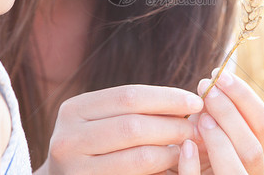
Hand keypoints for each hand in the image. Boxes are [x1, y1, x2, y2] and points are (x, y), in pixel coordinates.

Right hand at [35, 85, 203, 174]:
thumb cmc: (97, 144)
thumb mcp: (103, 120)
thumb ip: (134, 108)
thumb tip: (188, 100)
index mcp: (74, 110)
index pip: (129, 95)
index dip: (166, 97)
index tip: (195, 101)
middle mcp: (68, 139)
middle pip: (134, 125)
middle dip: (172, 125)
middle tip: (196, 128)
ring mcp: (75, 169)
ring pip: (139, 156)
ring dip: (172, 150)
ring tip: (189, 146)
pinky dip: (161, 169)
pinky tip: (175, 163)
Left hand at [190, 69, 263, 173]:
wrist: (180, 170)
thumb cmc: (198, 146)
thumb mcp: (210, 126)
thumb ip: (216, 109)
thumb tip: (214, 79)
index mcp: (259, 150)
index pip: (263, 121)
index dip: (244, 96)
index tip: (220, 75)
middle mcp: (253, 172)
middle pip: (252, 146)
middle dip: (230, 115)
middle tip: (207, 90)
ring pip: (236, 170)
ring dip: (219, 141)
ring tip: (200, 118)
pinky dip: (193, 166)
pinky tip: (185, 146)